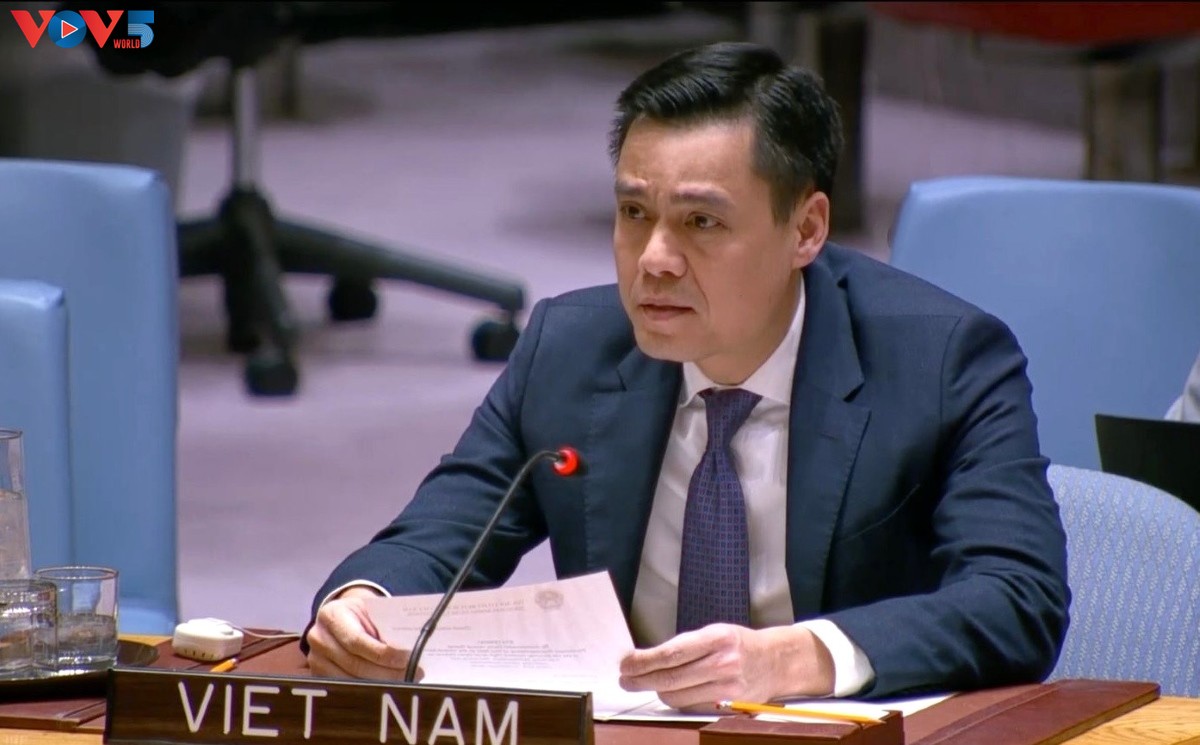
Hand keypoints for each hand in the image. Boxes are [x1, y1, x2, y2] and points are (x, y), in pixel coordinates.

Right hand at [304, 586, 421, 680]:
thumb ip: (386, 624)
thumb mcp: (372, 609)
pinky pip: (346, 689)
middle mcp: (318, 638)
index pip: (357, 641)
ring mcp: (315, 660)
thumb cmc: (361, 614)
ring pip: (351, 681)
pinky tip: (388, 686)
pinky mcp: (318, 677)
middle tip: (415, 673)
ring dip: (382, 684)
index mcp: (331, 615)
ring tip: (406, 681)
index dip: (384, 653)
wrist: (342, 618)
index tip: (407, 658)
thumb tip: (412, 645)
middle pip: (355, 665)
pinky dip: (370, 689)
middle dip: (388, 672)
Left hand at [618, 624, 833, 711]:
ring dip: (657, 691)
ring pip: (677, 696)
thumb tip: (648, 658)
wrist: (776, 661)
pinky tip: (671, 691)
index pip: (672, 652)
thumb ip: (685, 646)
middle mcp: (723, 662)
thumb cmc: (739, 644)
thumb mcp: (715, 633)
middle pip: (670, 678)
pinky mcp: (729, 705)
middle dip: (641, 679)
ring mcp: (727, 686)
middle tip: (625, 679)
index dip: (644, 660)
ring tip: (646, 683)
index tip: (626, 662)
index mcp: (717, 638)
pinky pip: (691, 707)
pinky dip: (676, 700)